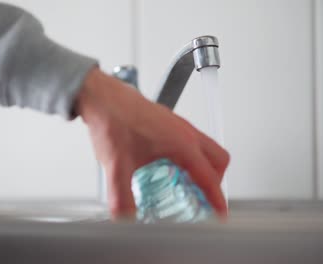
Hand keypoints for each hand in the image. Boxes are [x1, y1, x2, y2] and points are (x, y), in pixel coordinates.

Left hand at [76, 67, 229, 219]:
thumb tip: (125, 218)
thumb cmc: (113, 119)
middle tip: (204, 199)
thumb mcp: (118, 166)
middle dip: (216, 183)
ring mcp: (179, 125)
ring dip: (204, 168)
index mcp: (181, 143)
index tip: (220, 214)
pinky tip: (170, 167)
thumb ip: (121, 197)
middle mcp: (185, 132)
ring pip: (207, 148)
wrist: (102, 97)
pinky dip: (191, 157)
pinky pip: (192, 141)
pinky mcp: (169, 122)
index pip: (209, 178)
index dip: (217, 200)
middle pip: (219, 160)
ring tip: (188, 185)